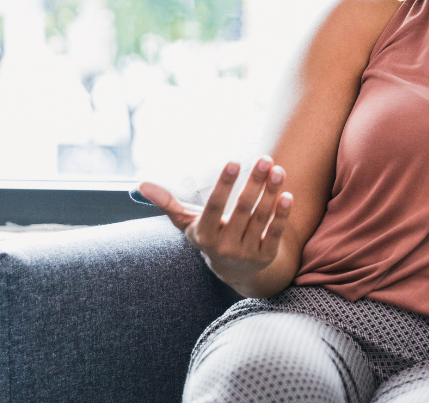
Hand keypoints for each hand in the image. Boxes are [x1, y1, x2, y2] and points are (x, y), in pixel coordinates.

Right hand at [138, 157, 293, 288]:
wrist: (234, 271)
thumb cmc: (209, 236)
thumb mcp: (188, 223)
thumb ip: (168, 204)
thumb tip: (141, 185)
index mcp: (204, 235)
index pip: (214, 207)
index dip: (224, 185)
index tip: (234, 161)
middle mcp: (224, 246)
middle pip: (242, 210)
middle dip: (254, 183)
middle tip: (264, 158)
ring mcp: (246, 253)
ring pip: (261, 218)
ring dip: (271, 193)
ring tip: (277, 169)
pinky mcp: (265, 256)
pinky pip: (275, 233)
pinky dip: (282, 214)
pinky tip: (287, 194)